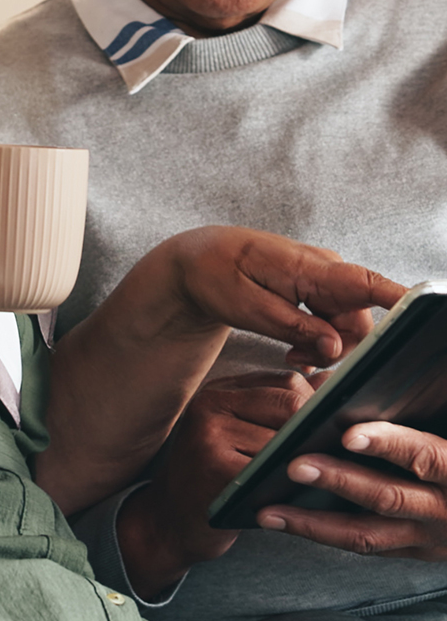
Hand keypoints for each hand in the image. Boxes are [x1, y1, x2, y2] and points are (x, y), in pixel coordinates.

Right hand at [118, 370, 316, 596]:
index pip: (287, 382)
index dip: (319, 407)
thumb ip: (279, 412)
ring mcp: (209, 431)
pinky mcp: (214, 465)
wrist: (168, 522)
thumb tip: (334, 390)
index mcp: (221, 390)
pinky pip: (270, 468)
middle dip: (317, 431)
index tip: (338, 432)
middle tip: (337, 458)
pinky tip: (297, 495)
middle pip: (289, 402)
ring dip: (308, 458)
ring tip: (320, 475)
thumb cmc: (214, 480)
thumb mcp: (240, 435)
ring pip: (284, 436)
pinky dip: (290, 482)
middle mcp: (211, 402)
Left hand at [151, 226, 404, 368]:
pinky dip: (319, 340)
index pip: (368, 284)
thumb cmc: (214, 274)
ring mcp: (322, 278)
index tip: (425, 316)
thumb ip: (294, 328)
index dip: (401, 302)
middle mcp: (325, 269)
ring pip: (348, 325)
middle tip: (298, 361)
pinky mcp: (316, 288)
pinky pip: (334, 321)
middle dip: (339, 349)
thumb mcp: (247, 307)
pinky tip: (294, 350)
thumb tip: (335, 349)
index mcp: (309, 268)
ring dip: (326, 348)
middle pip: (361, 321)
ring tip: (290, 355)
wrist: (195, 258)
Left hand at [257, 422, 446, 559]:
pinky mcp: (413, 552)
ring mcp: (427, 537)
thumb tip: (377, 376)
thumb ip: (423, 406)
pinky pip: (365, 547)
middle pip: (386, 497)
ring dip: (314, 524)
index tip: (348, 434)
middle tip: (294, 465)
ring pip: (367, 536)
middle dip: (338, 481)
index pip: (423, 456)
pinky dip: (324, 536)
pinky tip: (289, 523)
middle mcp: (444, 510)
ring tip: (269, 511)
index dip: (387, 443)